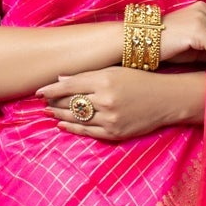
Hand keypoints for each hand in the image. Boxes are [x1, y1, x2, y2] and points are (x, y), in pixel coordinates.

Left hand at [36, 67, 205, 141]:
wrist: (167, 100)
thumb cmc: (141, 81)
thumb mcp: (116, 71)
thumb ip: (88, 76)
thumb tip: (60, 79)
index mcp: (106, 81)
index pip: (70, 86)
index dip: (51, 90)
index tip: (38, 91)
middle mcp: (106, 101)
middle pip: (71, 103)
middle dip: (54, 102)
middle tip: (42, 102)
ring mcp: (110, 119)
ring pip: (76, 118)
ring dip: (59, 115)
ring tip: (49, 112)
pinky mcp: (115, 133)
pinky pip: (87, 132)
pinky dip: (72, 128)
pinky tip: (62, 124)